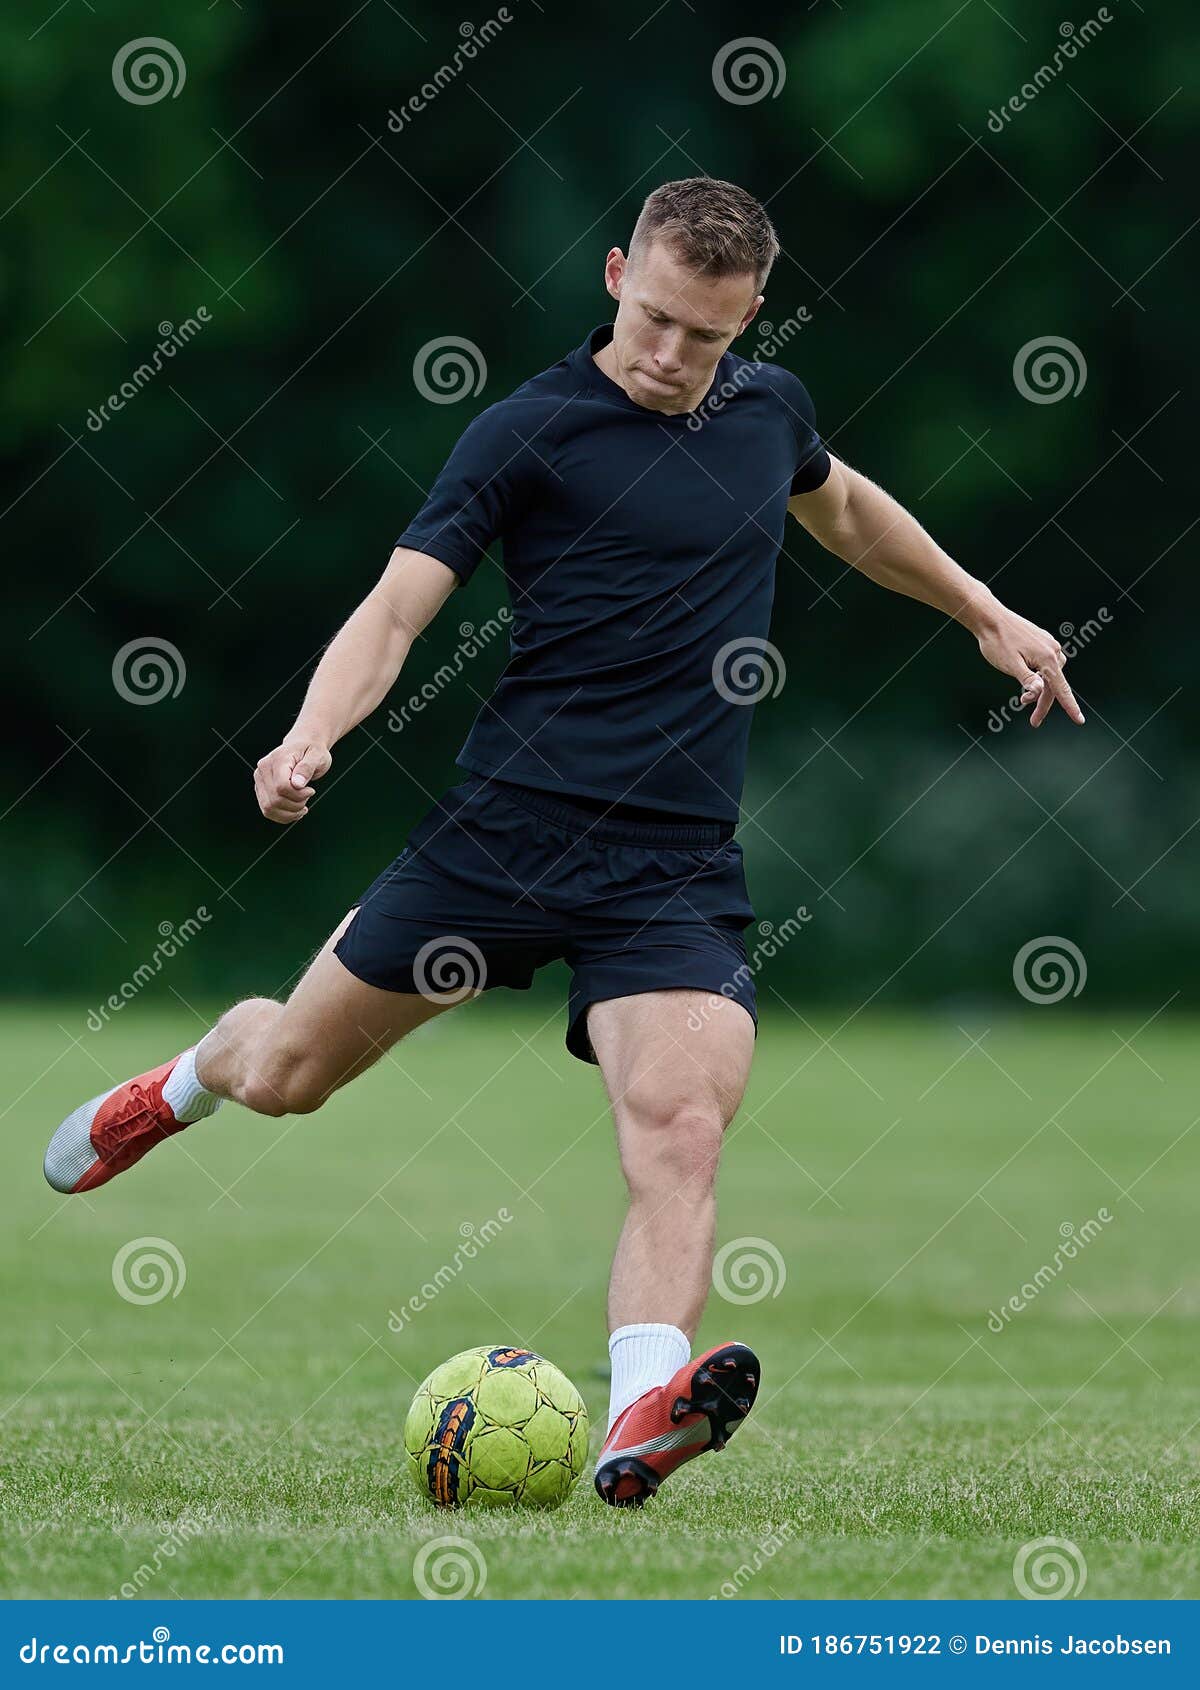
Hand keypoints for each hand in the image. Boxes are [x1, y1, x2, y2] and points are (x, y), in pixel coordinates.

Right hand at [254, 739, 331, 823]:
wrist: (303, 745)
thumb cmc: (311, 750)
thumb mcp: (317, 755)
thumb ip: (307, 768)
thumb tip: (297, 784)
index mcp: (277, 759)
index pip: (282, 787)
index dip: (299, 795)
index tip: (311, 790)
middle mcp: (263, 769)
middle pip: (275, 800)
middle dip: (296, 805)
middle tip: (308, 796)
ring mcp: (259, 780)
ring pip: (269, 808)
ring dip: (289, 813)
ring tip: (303, 805)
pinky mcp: (261, 790)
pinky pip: (268, 810)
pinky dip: (283, 815)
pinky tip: (295, 810)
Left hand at [975, 609, 1084, 727]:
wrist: (990, 617)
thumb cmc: (997, 641)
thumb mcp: (1010, 665)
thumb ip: (1027, 680)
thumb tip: (1039, 692)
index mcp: (1047, 658)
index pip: (1061, 689)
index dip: (1070, 707)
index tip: (1080, 720)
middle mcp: (1053, 650)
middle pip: (1054, 684)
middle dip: (1044, 704)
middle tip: (1034, 722)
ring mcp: (1049, 644)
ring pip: (1050, 675)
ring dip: (1041, 690)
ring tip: (1024, 700)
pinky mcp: (1042, 641)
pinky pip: (1046, 664)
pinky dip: (1040, 676)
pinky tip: (1030, 679)